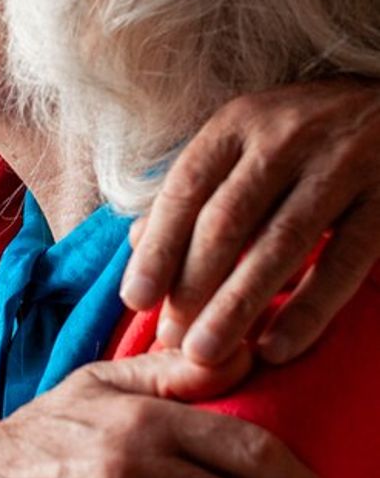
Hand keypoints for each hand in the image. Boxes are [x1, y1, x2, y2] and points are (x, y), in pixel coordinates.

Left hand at [119, 78, 379, 364]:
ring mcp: (341, 165)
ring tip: (207, 353)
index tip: (135, 300)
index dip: (158, 249)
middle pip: (226, 220)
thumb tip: (136, 242)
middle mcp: (285, 138)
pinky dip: (307, 308)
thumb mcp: (245, 143)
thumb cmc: (307, 134)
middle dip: (192, 286)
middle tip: (172, 339)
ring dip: (236, 304)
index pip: (186, 190)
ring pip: (279, 243)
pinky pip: (342, 261)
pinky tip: (275, 347)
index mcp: (238, 124)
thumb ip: (195, 192)